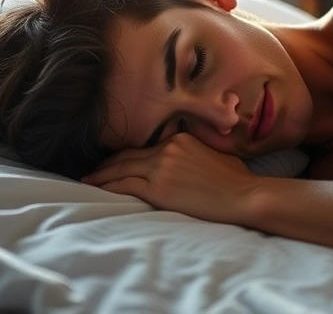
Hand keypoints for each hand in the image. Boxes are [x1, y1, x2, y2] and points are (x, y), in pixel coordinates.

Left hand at [82, 133, 261, 224]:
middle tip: (93, 170)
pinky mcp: (159, 189)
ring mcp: (161, 168)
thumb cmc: (236, 178)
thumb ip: (193, 151)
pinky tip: (98, 189)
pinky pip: (125, 186)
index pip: (143, 146)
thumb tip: (185, 158)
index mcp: (179, 138)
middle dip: (108, 164)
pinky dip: (109, 187)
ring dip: (102, 175)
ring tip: (89, 180)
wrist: (243, 194)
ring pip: (121, 169)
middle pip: (127, 156)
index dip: (126, 154)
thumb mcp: (214, 152)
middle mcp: (167, 149)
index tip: (114, 160)